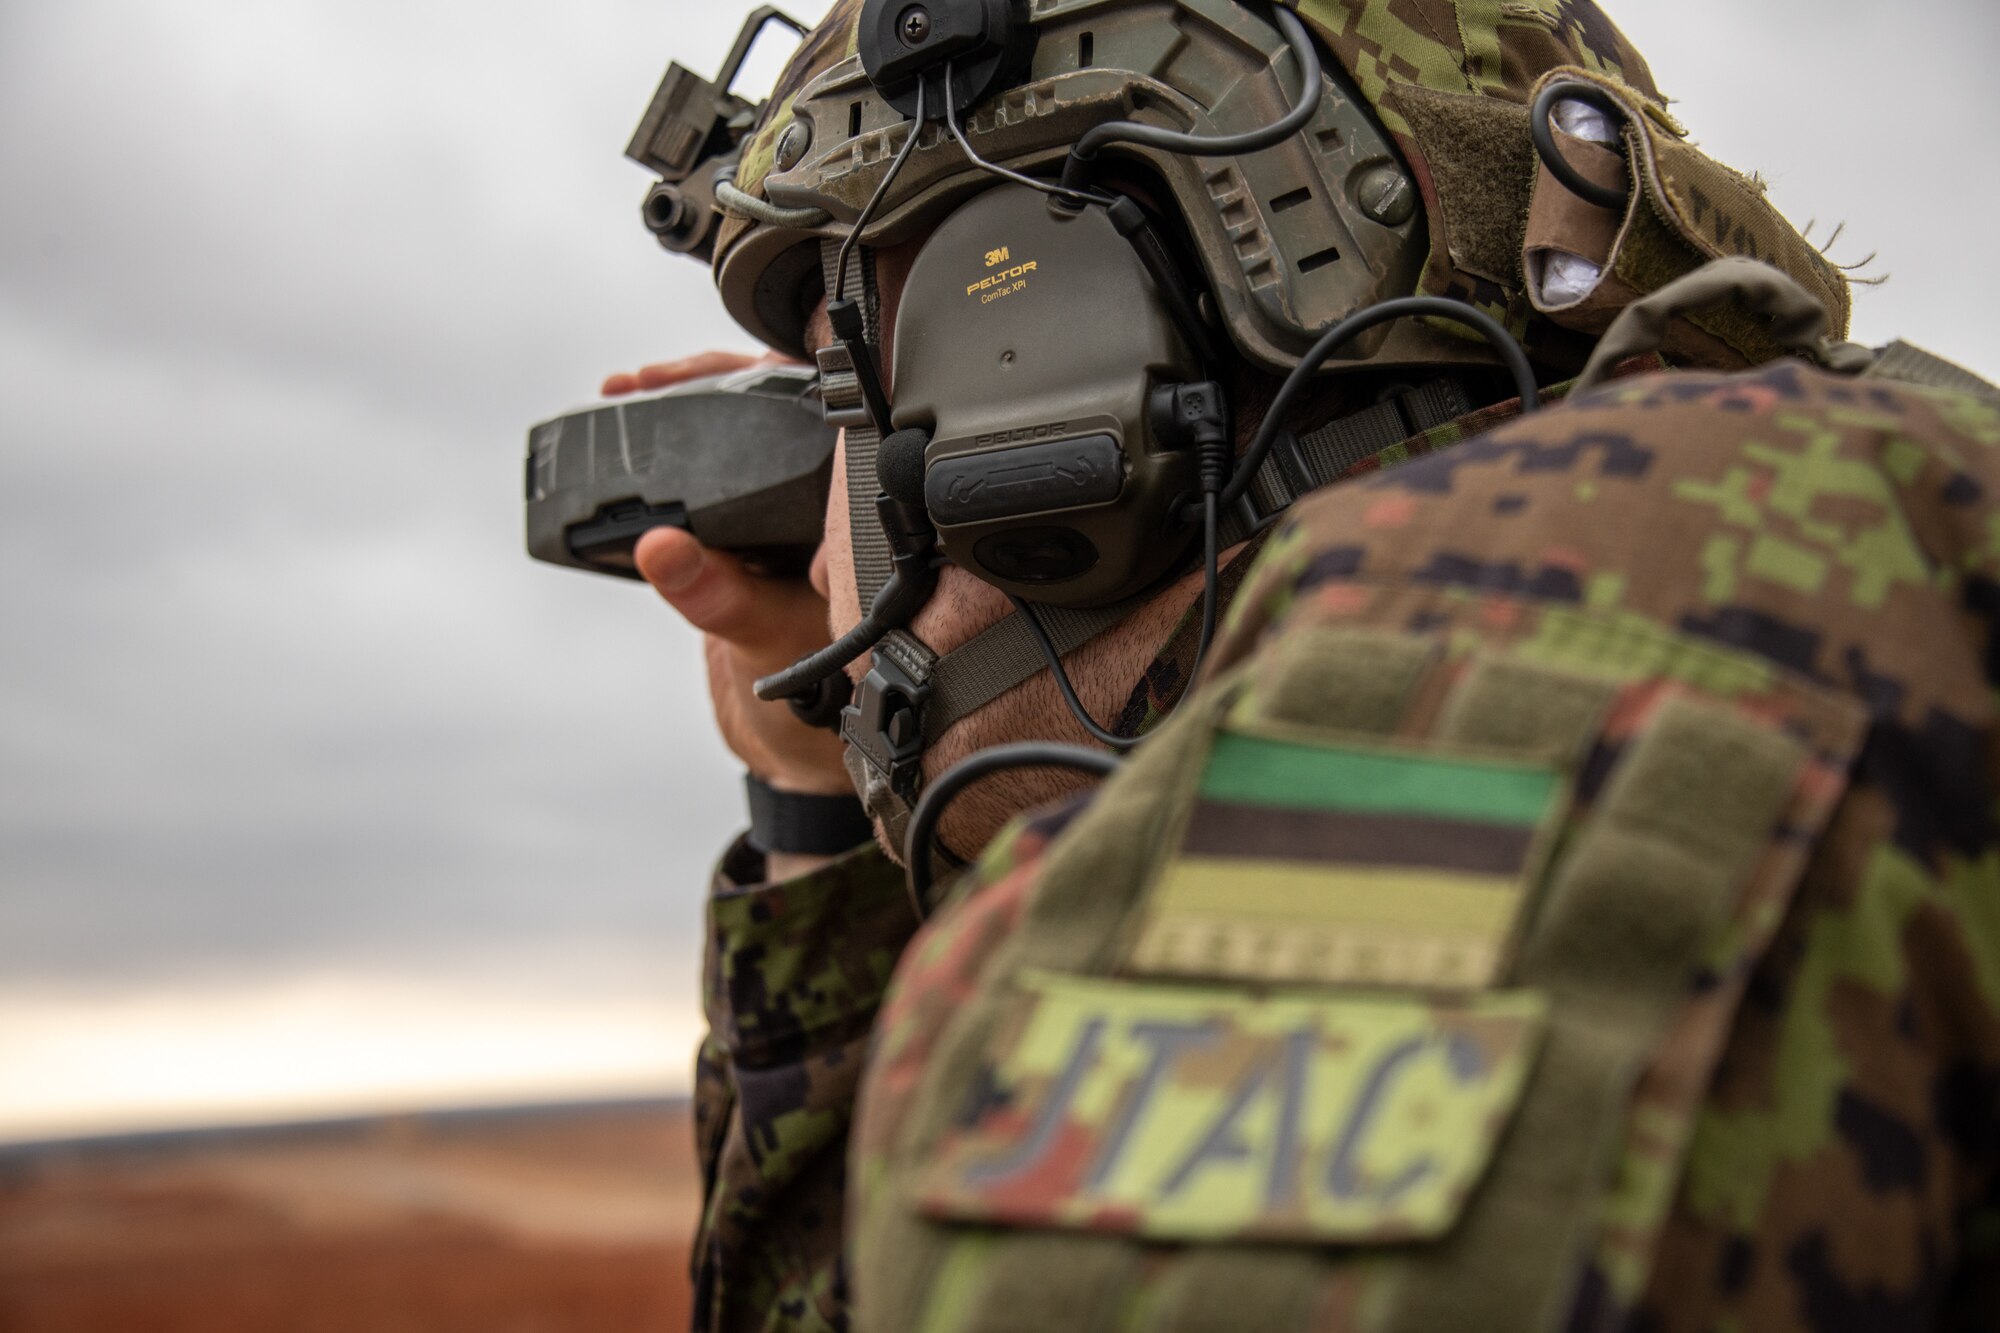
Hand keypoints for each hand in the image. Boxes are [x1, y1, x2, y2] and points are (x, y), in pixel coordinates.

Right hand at [609, 351, 850, 798]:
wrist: (804, 742)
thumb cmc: (823, 693)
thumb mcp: (766, 639)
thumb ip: (717, 597)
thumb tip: (661, 548)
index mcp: (854, 513)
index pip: (818, 417)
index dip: (763, 383)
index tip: (701, 376)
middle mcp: (830, 502)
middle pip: (772, 412)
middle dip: (707, 384)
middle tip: (639, 381)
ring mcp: (790, 511)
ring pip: (740, 438)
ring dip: (685, 409)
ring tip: (627, 391)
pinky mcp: (750, 531)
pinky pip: (713, 478)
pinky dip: (673, 458)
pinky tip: (631, 437)